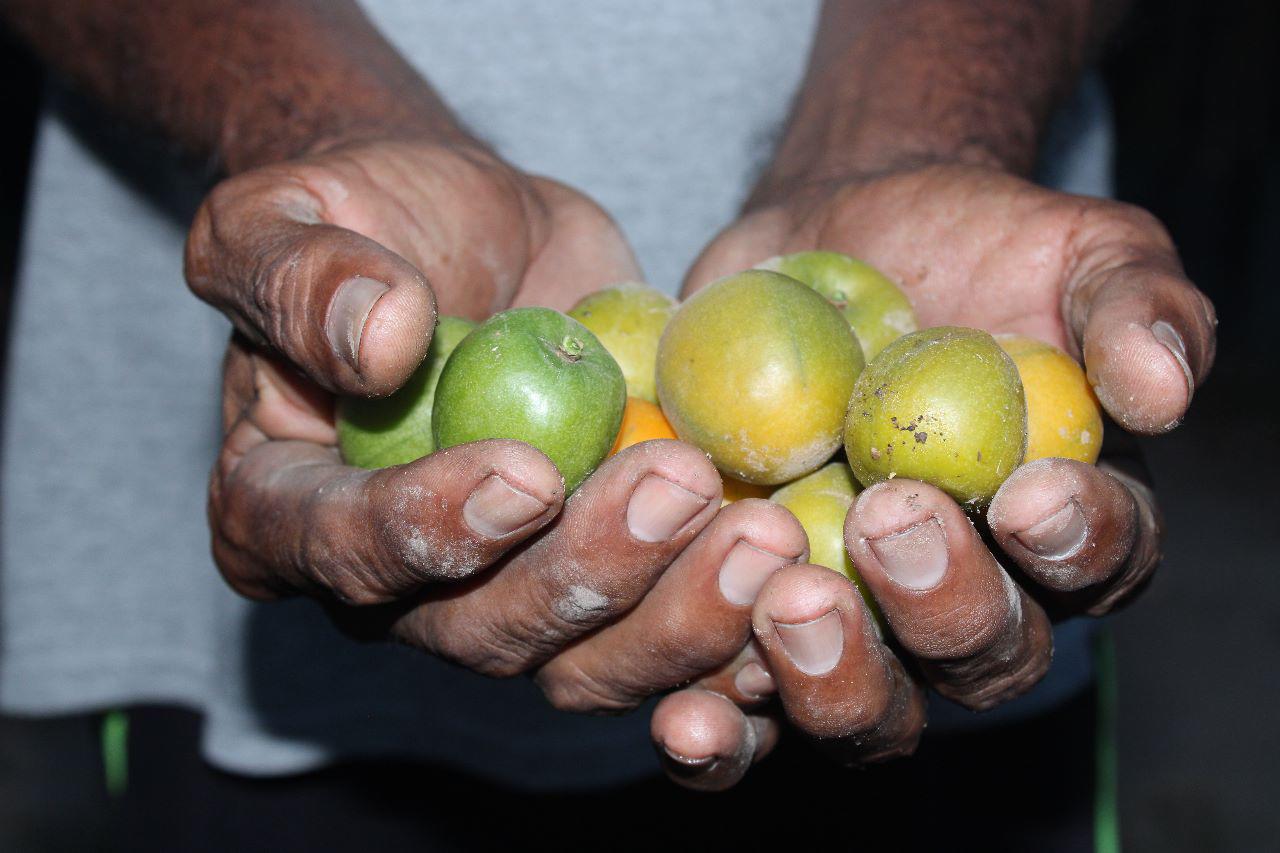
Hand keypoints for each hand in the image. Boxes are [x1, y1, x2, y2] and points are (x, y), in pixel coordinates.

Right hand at [187, 139, 803, 725]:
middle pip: (479, 630)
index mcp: (283, 512)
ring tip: (763, 531)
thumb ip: (301, 274)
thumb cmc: (370, 217)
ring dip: (678, 615)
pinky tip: (795, 585)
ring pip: (583, 663)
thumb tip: (379, 341)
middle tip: (684, 485)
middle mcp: (390, 587)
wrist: (478, 240)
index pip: (338, 549)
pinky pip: (662, 644)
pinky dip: (730, 635)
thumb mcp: (297, 211)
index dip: (428, 530)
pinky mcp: (601, 589)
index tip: (528, 473)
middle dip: (587, 575)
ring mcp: (502, 599)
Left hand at [650, 163, 1210, 786]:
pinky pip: (743, 698)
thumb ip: (1134, 304)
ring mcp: (858, 618)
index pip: (1098, 561)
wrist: (822, 245)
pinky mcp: (753, 617)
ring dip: (832, 676)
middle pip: (981, 656)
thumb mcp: (1073, 247)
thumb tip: (1162, 389)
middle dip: (943, 605)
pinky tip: (686, 703)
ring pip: (865, 705)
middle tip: (890, 520)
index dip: (1077, 542)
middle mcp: (967, 594)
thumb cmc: (966, 246)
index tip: (1030, 490)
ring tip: (787, 601)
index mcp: (1063, 525)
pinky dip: (720, 715)